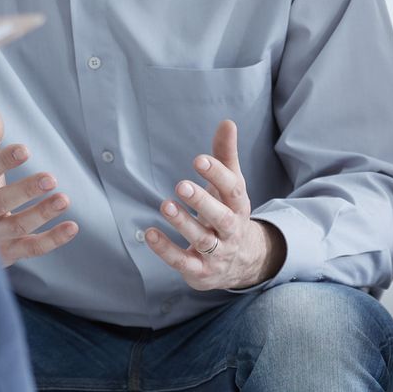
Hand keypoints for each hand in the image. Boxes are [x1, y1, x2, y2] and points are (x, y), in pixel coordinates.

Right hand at [0, 107, 76, 265]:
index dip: (4, 161)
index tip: (25, 149)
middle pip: (2, 202)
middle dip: (26, 190)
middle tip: (50, 178)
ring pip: (19, 226)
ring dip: (42, 213)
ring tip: (64, 199)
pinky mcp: (10, 251)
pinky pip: (32, 248)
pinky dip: (53, 240)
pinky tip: (72, 227)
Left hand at [143, 120, 283, 290]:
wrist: (243, 263)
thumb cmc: (229, 213)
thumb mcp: (230, 186)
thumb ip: (226, 155)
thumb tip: (227, 122)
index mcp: (239, 206)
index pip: (233, 189)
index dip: (218, 174)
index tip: (199, 160)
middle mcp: (231, 230)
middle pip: (221, 217)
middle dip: (202, 202)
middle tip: (180, 184)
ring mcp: (217, 253)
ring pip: (202, 240)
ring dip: (183, 223)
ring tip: (165, 205)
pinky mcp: (200, 270)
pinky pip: (182, 261)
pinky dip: (166, 249)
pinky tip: (149, 233)